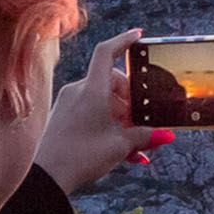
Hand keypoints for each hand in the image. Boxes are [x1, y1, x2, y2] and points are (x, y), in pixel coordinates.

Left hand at [37, 29, 175, 195]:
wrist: (48, 178)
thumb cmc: (81, 157)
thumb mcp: (119, 146)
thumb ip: (144, 136)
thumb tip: (166, 135)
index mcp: (92, 90)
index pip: (107, 52)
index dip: (123, 40)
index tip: (138, 35)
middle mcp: (78, 91)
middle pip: (112, 82)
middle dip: (130, 101)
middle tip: (141, 122)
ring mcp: (69, 103)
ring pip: (103, 102)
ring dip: (121, 119)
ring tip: (135, 147)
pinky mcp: (64, 117)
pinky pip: (92, 114)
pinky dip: (108, 127)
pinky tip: (123, 153)